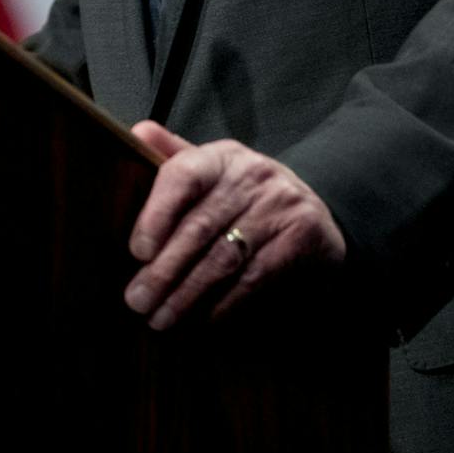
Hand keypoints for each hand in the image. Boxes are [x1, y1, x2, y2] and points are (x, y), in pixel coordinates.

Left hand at [124, 120, 345, 330]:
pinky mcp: (299, 239)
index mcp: (223, 157)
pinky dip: (224, 304)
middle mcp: (252, 176)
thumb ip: (175, 157)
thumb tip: (136, 132)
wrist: (317, 212)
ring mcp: (279, 207)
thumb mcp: (215, 169)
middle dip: (164, 270)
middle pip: (199, 227)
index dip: (157, 214)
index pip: (183, 175)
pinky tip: (201, 320)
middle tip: (137, 300)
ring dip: (188, 295)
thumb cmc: (246, 194)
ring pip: (223, 258)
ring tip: (162, 319)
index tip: (137, 251)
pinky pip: (254, 278)